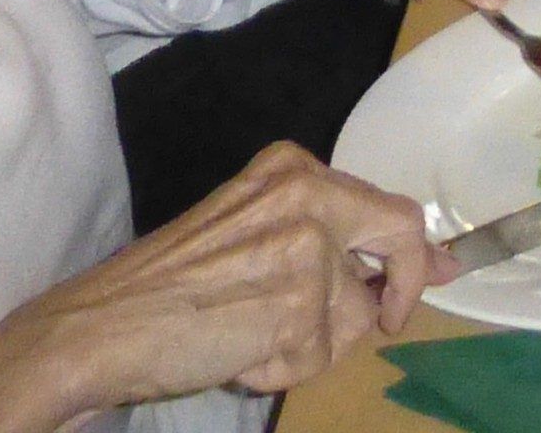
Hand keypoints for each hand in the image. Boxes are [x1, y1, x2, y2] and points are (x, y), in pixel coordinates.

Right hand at [11, 142, 446, 408]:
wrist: (101, 327)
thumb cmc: (166, 288)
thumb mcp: (251, 234)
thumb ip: (324, 242)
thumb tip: (415, 265)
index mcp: (293, 170)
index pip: (386, 205)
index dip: (418, 249)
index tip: (440, 270)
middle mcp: (307, 193)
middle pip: (401, 237)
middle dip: (398, 288)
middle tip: (390, 319)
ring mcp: (307, 246)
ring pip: (355, 315)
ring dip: (308, 344)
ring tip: (245, 337)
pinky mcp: (300, 303)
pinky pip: (318, 357)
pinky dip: (281, 369)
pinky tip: (235, 354)